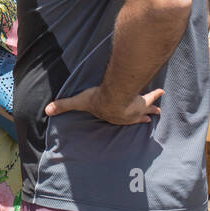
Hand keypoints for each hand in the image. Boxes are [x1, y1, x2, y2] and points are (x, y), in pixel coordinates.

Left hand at [45, 86, 163, 124]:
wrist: (114, 99)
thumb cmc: (97, 101)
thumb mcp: (78, 102)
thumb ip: (63, 104)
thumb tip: (47, 110)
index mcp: (112, 117)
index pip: (117, 119)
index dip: (121, 119)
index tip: (122, 120)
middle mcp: (126, 115)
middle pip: (135, 116)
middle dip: (141, 116)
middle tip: (149, 117)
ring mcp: (135, 108)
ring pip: (145, 108)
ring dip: (151, 107)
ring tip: (159, 109)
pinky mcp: (143, 100)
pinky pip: (151, 96)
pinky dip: (156, 94)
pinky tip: (162, 91)